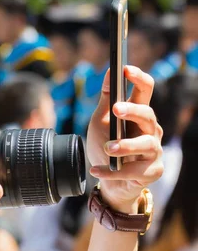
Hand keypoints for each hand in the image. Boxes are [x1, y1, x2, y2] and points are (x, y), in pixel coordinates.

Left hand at [87, 65, 162, 212]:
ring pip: (146, 144)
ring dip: (125, 145)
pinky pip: (135, 170)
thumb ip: (106, 100)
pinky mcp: (153, 171)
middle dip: (133, 110)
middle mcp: (151, 130)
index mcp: (138, 113)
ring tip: (108, 148)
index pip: (145, 90)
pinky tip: (97, 171)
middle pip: (148, 114)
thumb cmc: (106, 147)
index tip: (125, 69)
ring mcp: (154, 151)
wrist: (108, 180)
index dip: (138, 78)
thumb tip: (110, 73)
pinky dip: (114, 172)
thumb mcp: (101, 122)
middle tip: (116, 109)